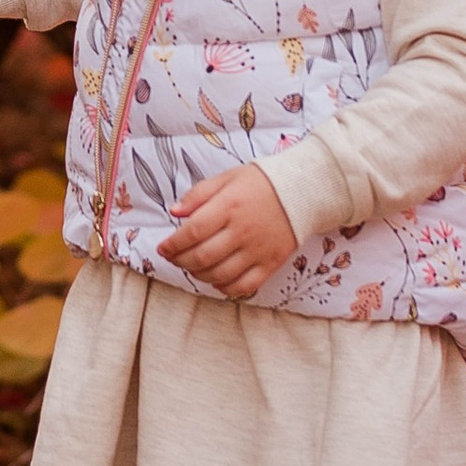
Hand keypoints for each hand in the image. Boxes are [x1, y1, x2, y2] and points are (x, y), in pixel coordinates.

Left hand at [160, 161, 297, 300]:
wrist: (303, 192)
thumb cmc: (261, 182)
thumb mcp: (227, 178)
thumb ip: (198, 194)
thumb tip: (174, 212)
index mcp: (229, 206)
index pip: (193, 231)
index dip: (173, 244)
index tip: (162, 248)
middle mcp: (242, 231)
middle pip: (203, 256)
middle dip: (180, 261)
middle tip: (173, 258)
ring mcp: (257, 250)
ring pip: (220, 274)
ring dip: (198, 275)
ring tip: (191, 267)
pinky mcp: (271, 264)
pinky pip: (244, 286)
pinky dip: (225, 288)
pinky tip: (216, 280)